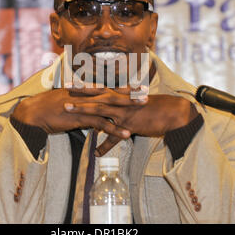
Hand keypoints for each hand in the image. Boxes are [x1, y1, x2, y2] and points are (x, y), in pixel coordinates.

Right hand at [11, 87, 146, 140]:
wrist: (33, 112)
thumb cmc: (48, 107)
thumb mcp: (66, 102)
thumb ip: (79, 103)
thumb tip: (88, 107)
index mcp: (84, 91)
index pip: (108, 87)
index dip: (123, 87)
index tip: (137, 85)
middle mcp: (87, 96)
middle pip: (113, 94)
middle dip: (130, 94)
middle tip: (147, 94)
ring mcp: (84, 106)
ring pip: (110, 107)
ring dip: (128, 109)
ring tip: (142, 110)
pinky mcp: (81, 118)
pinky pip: (101, 124)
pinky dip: (115, 129)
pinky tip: (127, 134)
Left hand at [63, 88, 198, 155]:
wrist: (171, 112)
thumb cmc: (153, 106)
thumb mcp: (135, 100)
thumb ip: (122, 99)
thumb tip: (111, 100)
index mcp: (120, 95)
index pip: (100, 87)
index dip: (85, 84)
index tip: (70, 81)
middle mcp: (119, 101)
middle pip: (95, 95)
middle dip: (78, 92)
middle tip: (63, 88)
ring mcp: (123, 112)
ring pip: (99, 110)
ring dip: (82, 109)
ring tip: (67, 110)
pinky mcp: (129, 125)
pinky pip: (115, 138)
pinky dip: (105, 146)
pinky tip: (95, 154)